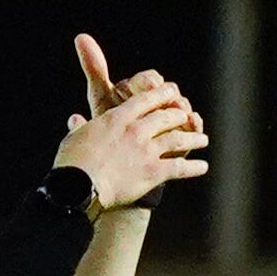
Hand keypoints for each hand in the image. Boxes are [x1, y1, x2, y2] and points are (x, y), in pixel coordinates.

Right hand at [54, 38, 205, 211]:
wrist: (80, 185)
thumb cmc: (73, 162)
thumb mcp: (74, 137)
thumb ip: (80, 127)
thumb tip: (75, 119)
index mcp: (116, 119)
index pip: (144, 100)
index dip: (161, 94)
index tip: (171, 90)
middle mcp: (135, 131)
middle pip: (164, 117)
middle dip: (178, 114)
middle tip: (186, 114)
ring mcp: (146, 151)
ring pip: (177, 139)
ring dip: (193, 138)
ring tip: (203, 139)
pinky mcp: (153, 172)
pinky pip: (180, 167)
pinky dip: (194, 167)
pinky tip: (203, 167)